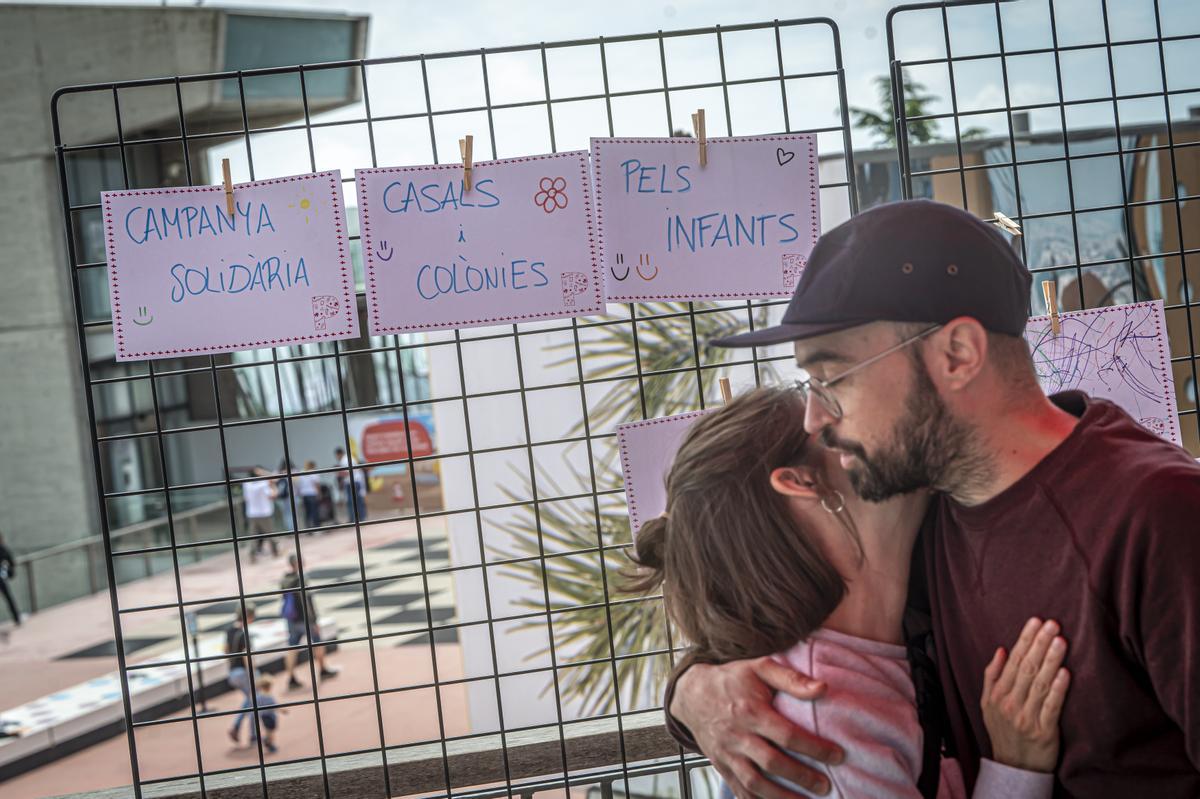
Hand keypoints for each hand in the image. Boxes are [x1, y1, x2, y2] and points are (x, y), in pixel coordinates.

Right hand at [671, 657, 842, 797]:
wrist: (692, 693)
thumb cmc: (732, 679)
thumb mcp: (759, 668)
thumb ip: (791, 679)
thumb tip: (823, 688)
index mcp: (750, 711)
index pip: (786, 735)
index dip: (814, 748)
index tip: (837, 756)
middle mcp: (737, 735)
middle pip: (772, 762)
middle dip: (802, 777)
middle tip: (825, 786)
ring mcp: (727, 754)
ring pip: (754, 783)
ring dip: (782, 797)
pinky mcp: (721, 766)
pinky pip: (739, 790)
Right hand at [980, 617, 1070, 772]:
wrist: (1013, 768)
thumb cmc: (1003, 731)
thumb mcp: (987, 704)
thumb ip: (992, 676)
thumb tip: (1001, 650)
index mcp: (997, 694)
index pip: (1013, 660)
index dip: (1025, 639)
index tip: (1036, 621)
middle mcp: (1010, 703)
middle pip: (1027, 667)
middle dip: (1040, 643)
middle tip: (1052, 624)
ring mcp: (1026, 717)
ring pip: (1039, 683)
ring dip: (1051, 660)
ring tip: (1060, 640)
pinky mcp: (1044, 731)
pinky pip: (1051, 706)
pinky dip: (1058, 689)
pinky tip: (1065, 673)